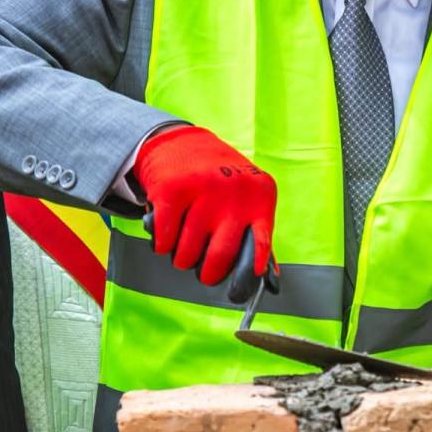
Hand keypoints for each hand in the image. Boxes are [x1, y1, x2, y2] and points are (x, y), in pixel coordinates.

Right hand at [132, 126, 276, 286]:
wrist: (182, 142)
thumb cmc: (219, 181)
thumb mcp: (248, 198)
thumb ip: (257, 234)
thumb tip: (269, 280)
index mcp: (260, 196)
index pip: (260, 244)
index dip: (248, 272)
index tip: (238, 289)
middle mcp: (235, 191)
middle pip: (220, 255)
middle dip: (208, 274)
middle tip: (203, 273)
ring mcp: (203, 189)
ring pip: (188, 252)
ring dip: (182, 259)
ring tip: (183, 249)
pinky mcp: (172, 190)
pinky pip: (165, 239)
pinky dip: (162, 245)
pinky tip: (167, 235)